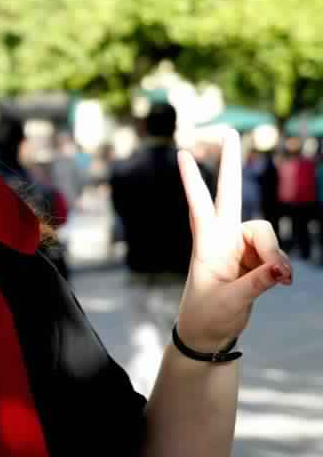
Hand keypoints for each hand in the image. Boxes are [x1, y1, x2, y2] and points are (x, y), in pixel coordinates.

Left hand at [176, 129, 292, 352]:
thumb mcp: (232, 301)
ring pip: (266, 235)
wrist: (208, 332)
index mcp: (206, 243)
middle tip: (230, 133)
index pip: (199, 204)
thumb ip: (257, 283)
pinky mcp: (255, 259)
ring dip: (275, 255)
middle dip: (231, 165)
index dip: (192, 179)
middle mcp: (223, 238)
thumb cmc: (209, 314)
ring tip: (280, 279)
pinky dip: (280, 267)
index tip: (182, 152)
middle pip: (232, 194)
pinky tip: (282, 281)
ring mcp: (240, 247)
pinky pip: (275, 256)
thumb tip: (281, 270)